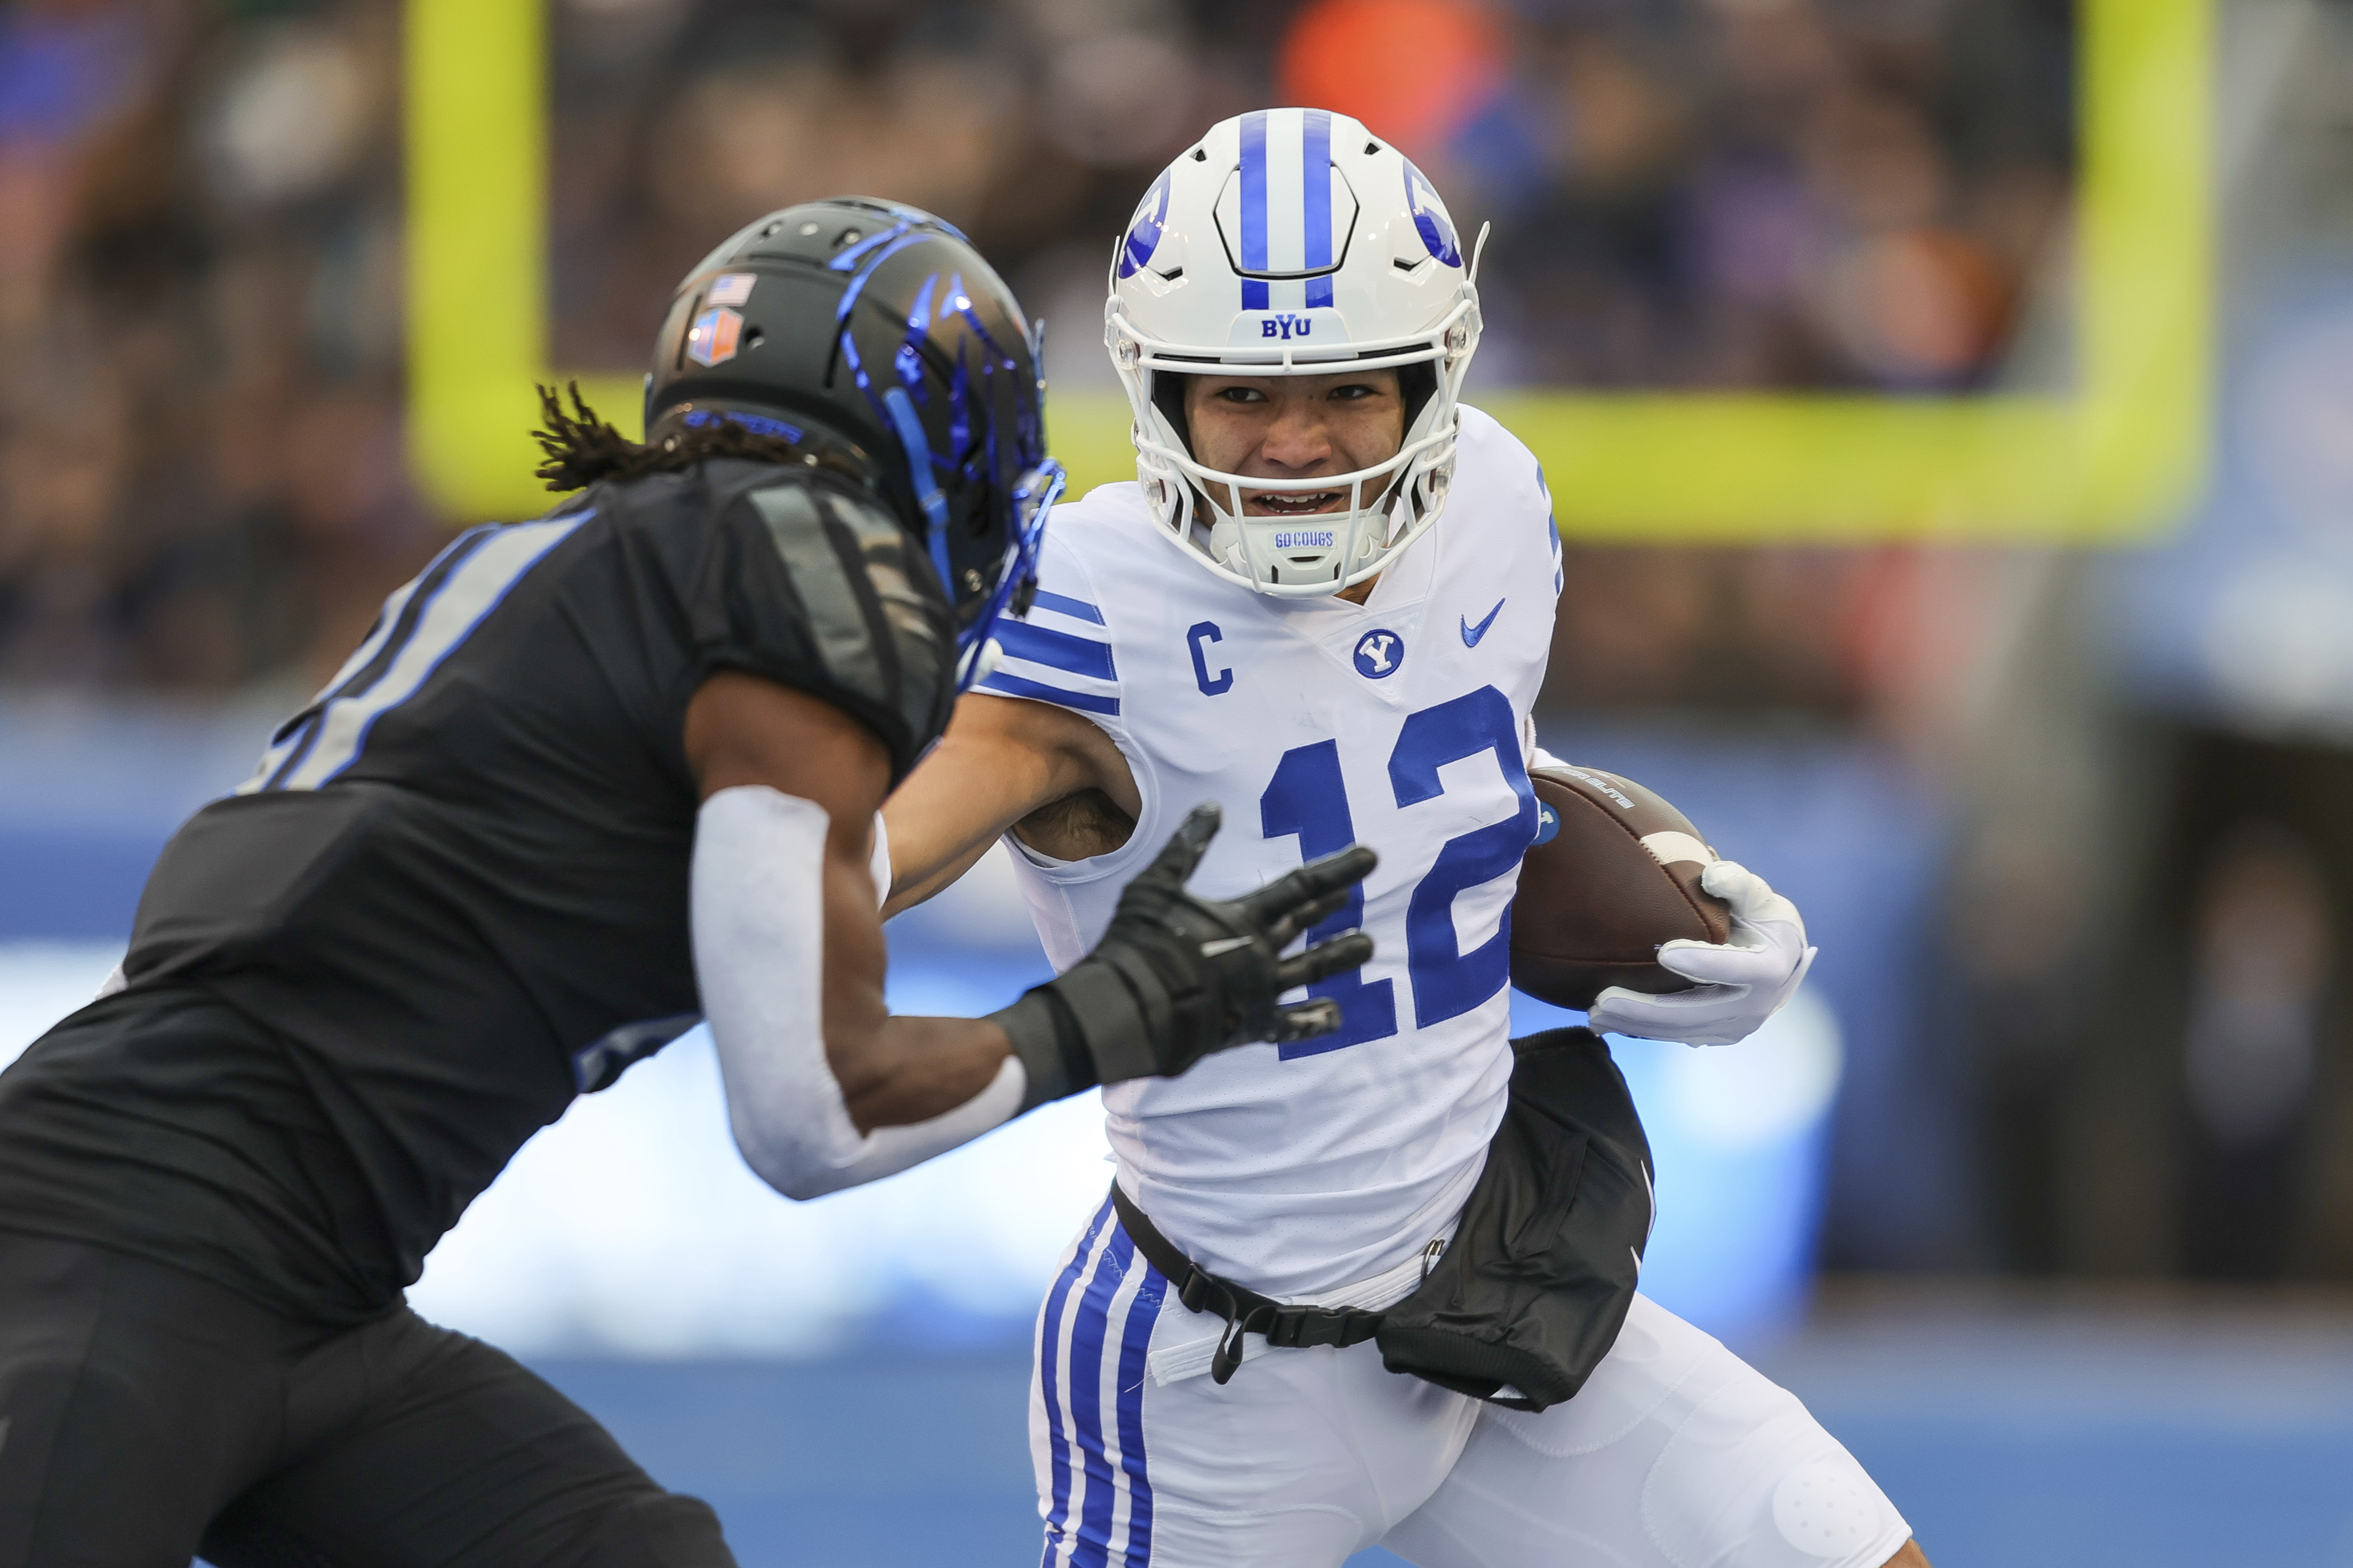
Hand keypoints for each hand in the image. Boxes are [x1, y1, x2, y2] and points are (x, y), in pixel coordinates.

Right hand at [992, 803, 1376, 1106]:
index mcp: (1244, 918)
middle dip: (1332, 908)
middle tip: (1355, 899)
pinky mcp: (1251, 1025)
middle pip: (1307, 923)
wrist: (1131, 1009)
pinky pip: (1290, 1025)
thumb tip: (1212, 806)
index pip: (1302, 887)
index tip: (1371, 856)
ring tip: (1367, 946)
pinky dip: (1313, 1021)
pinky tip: (1336, 1016)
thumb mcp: (1155, 885)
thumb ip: (1187, 848)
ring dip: (1338, 957)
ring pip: (1310, 971)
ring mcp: (1261, 992)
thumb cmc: (1139, 943)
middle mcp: (1261, 954)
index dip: (1338, 871)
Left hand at [1586, 861, 1814, 1046]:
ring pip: (1680, 1031)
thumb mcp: (1757, 895)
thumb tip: (1712, 875)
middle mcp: (1756, 1006)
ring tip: (1594, 1014)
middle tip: (1603, 1000)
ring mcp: (1734, 1027)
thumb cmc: (1761, 917)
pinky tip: (1604, 1023)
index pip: (1738, 969)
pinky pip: (1674, 1035)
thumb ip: (1738, 883)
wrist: (1777, 958)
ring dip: (1635, 1025)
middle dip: (1648, 1010)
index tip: (1664, 952)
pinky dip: (1639, 1031)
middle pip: (1697, 1013)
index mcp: (1771, 968)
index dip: (1704, 963)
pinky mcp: (1714, 1035)